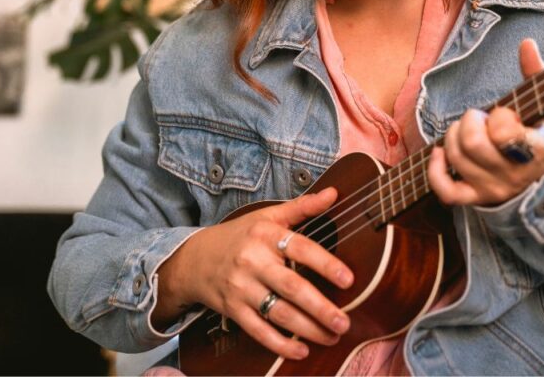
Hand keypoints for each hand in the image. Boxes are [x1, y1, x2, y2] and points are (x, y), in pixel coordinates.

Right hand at [153, 188, 353, 359]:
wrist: (194, 259)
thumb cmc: (240, 236)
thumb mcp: (268, 216)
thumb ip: (302, 207)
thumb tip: (333, 193)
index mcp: (266, 235)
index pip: (300, 248)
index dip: (326, 264)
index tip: (349, 279)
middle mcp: (253, 262)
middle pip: (291, 287)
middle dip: (320, 308)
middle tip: (345, 321)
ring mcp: (241, 288)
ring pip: (278, 313)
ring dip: (308, 329)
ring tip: (333, 336)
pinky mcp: (233, 310)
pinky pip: (258, 331)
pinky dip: (280, 344)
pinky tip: (302, 351)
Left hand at [428, 39, 543, 205]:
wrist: (541, 179)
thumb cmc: (537, 136)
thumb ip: (535, 75)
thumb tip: (526, 44)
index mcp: (536, 150)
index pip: (505, 132)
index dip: (498, 117)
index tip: (504, 113)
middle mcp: (515, 175)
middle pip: (472, 143)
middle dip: (468, 121)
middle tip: (478, 118)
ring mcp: (494, 189)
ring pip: (457, 159)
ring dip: (453, 137)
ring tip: (466, 131)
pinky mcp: (476, 199)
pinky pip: (446, 191)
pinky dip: (435, 170)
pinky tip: (440, 153)